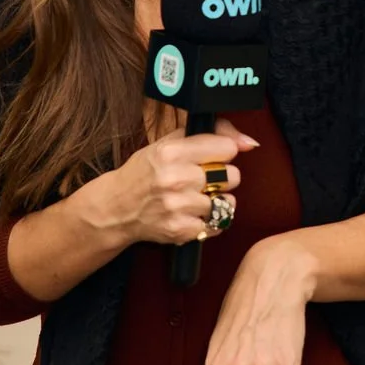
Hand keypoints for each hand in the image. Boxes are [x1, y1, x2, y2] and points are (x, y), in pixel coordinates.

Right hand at [78, 117, 257, 249]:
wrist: (117, 208)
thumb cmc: (144, 173)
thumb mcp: (168, 143)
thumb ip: (210, 135)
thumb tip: (247, 141)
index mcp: (172, 152)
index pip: (227, 148)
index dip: (223, 152)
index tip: (213, 156)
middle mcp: (176, 179)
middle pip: (232, 175)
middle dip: (221, 176)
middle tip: (202, 178)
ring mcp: (179, 207)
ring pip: (227, 201)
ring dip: (217, 199)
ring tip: (197, 196)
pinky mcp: (182, 230)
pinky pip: (218, 223)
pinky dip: (210, 219)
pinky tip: (194, 213)